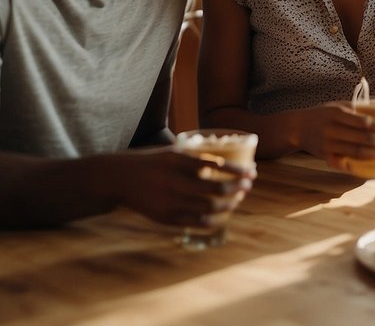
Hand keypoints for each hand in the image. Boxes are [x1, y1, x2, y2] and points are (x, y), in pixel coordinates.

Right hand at [113, 148, 255, 227]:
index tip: (252, 171)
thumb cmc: (155, 163)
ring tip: (238, 198)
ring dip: (230, 204)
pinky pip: (197, 222)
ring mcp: (170, 202)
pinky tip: (223, 215)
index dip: (237, 171)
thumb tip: (229, 164)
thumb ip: (198, 158)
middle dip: (238, 188)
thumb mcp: (174, 153)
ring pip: (210, 207)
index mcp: (178, 161)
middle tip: (248, 185)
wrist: (122, 179)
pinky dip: (214, 219)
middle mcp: (174, 181)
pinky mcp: (166, 218)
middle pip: (217, 189)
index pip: (216, 166)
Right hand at [299, 102, 374, 167]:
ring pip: (357, 151)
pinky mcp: (326, 157)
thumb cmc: (324, 115)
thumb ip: (363, 108)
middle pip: (364, 137)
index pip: (366, 121)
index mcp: (338, 114)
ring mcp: (329, 145)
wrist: (297, 128)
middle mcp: (333, 130)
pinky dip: (362, 162)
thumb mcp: (340, 106)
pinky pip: (347, 162)